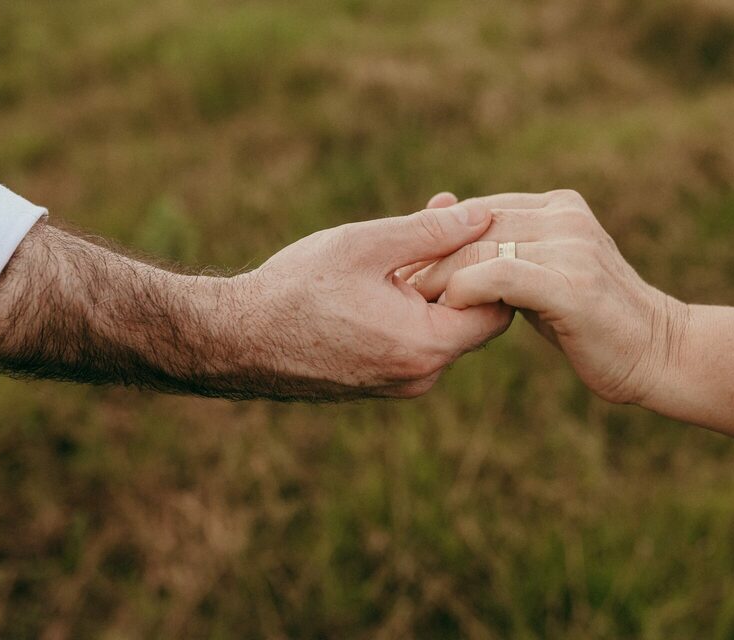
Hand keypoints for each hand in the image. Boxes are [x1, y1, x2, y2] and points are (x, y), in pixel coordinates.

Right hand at [223, 194, 512, 399]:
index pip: (499, 311)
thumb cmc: (297, 289)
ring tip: (411, 239)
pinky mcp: (378, 382)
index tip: (479, 233)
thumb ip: (431, 231)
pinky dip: (410, 307)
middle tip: (445, 225)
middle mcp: (420, 375)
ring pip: (439, 328)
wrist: (234, 341)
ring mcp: (399, 384)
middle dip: (462, 271)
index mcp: (425, 346)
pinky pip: (413, 340)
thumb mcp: (366, 246)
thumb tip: (485, 214)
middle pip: (472, 320)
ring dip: (432, 285)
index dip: (496, 269)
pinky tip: (389, 271)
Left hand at [408, 189, 684, 404]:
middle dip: (431, 257)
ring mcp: (571, 246)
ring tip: (415, 303)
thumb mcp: (547, 279)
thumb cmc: (593, 323)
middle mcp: (565, 217)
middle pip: (474, 226)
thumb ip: (509, 257)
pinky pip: (500, 275)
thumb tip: (452, 250)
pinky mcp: (571, 283)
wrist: (658, 352)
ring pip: (481, 247)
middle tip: (399, 287)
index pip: (479, 211)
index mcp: (559, 207)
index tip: (407, 268)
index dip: (438, 238)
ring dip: (440, 276)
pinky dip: (467, 289)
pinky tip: (449, 307)